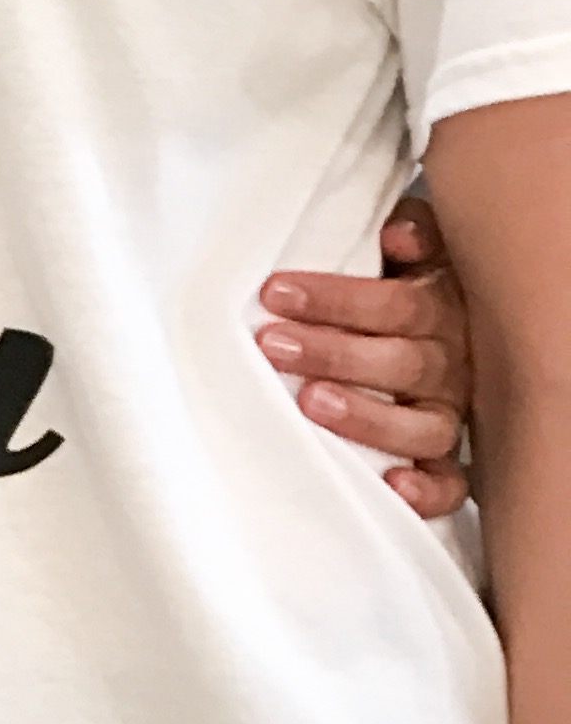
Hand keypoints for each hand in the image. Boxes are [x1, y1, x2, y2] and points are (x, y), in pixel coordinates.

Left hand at [258, 201, 471, 521]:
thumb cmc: (400, 289)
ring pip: (423, 425)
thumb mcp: (409, 251)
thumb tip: (398, 235)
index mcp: (439, 309)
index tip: (275, 291)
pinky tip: (392, 484)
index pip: (394, 304)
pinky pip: (451, 484)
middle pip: (401, 362)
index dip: (336, 297)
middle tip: (273, 344)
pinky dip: (428, 490)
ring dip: (368, 416)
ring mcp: (449, 414)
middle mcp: (449, 364)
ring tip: (311, 403)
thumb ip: (410, 233)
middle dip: (333, 352)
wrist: (439, 331)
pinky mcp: (446, 461)